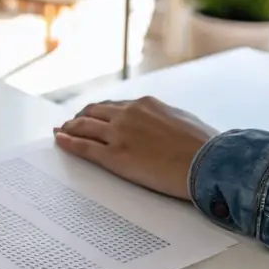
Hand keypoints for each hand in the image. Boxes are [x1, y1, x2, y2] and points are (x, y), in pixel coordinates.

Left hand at [53, 97, 217, 199]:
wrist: (208, 163)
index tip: (92, 114)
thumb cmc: (203, 146)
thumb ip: (163, 119)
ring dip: (70, 128)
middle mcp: (127, 115)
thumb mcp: (182, 120)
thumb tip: (162, 124)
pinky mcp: (115, 156)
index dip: (100, 111)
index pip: (114, 106)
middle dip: (80, 117)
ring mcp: (119, 135)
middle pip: (94, 112)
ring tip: (62, 131)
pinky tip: (60, 141)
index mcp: (144, 104)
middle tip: (71, 122)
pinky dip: (69, 142)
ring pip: (85, 127)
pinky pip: (84, 147)